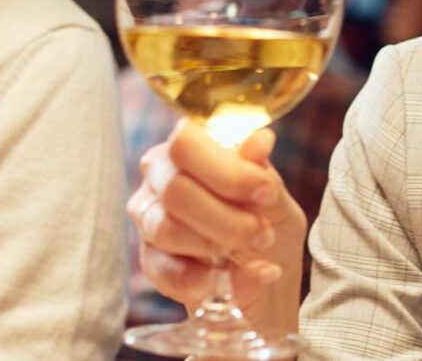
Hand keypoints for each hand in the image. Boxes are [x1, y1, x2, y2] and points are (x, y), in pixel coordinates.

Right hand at [129, 119, 309, 331]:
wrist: (264, 268)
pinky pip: (170, 273)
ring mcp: (148, 220)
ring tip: (255, 252)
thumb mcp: (273, 194)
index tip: (266, 193)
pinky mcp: (150, 262)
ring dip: (219, 246)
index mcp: (185, 148)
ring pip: (166, 230)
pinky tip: (245, 278)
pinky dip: (214, 280)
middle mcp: (158, 178)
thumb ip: (260, 171)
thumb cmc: (266, 218)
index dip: (226, 171)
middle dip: (227, 218)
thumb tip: (261, 140)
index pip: (184, 144)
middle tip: (264, 234)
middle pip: (174, 190)